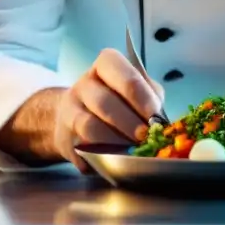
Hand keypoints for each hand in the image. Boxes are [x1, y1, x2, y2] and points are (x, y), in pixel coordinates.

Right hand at [53, 48, 164, 171]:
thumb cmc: (116, 101)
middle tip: (145, 137)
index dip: (140, 94)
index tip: (154, 115)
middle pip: (105, 101)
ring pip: (89, 125)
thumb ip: (150, 97)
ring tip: (132, 149)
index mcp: (105, 66)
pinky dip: (101, 154)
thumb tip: (160, 118)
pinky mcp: (64, 136)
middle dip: (129, 122)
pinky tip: (115, 158)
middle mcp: (84, 84)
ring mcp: (69, 110)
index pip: (120, 71)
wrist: (76, 118)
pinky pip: (82, 147)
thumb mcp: (135, 91)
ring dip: (114, 140)